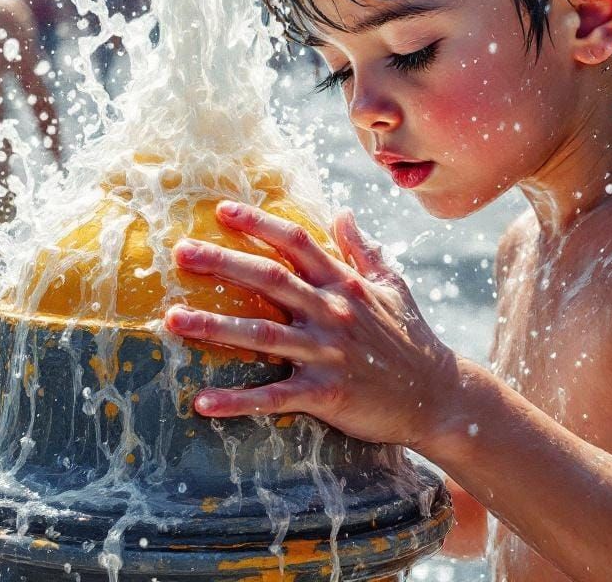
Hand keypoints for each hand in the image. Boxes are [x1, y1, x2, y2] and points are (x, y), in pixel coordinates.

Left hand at [164, 202, 460, 451]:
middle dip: (222, 262)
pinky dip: (237, 400)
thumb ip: (363, 249)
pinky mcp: (326, 393)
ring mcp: (327, 352)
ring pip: (261, 334)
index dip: (259, 223)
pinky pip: (273, 396)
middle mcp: (332, 312)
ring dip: (214, 326)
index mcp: (344, 284)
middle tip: (180, 252)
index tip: (222, 210)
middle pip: (270, 279)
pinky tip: (202, 401)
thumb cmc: (412, 338)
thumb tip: (343, 211)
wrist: (439, 398)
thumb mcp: (393, 284)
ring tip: (173, 319)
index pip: (296, 242)